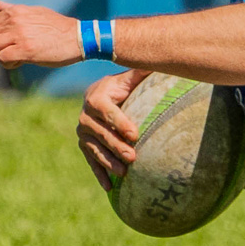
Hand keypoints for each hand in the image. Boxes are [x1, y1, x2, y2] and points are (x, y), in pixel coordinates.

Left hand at [0, 2, 82, 68]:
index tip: (7, 43)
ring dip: (0, 56)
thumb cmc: (57, 27)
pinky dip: (8, 64)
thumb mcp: (34, 12)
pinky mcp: (26, 50)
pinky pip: (3, 58)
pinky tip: (21, 62)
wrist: (77, 37)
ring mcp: (20, 35)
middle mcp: (15, 21)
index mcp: (16, 11)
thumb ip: (13, 10)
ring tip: (15, 58)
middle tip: (10, 52)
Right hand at [76, 69, 149, 189]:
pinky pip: (91, 161)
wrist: (99, 96)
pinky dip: (99, 174)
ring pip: (95, 149)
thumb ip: (141, 71)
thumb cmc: (122, 87)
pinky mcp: (84, 145)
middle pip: (102, 134)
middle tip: (133, 157)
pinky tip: (109, 188)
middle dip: (117, 146)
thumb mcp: (130, 78)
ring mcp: (83, 132)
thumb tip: (160, 57)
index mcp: (97, 97)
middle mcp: (85, 116)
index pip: (107, 112)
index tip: (135, 134)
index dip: (120, 122)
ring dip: (108, 163)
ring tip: (123, 174)